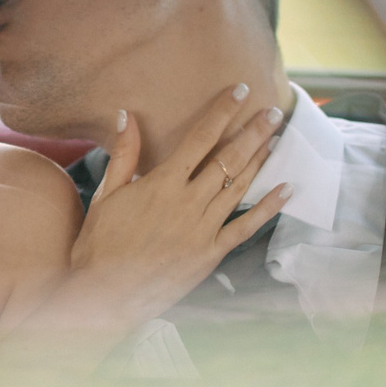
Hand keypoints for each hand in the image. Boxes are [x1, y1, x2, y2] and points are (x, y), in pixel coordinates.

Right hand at [65, 83, 292, 327]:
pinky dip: (267, 207)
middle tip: (273, 111)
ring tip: (276, 139)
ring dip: (260, 160)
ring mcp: (202, 229)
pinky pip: (245, 227)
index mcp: (162, 183)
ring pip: (239, 187)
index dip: (222, 112)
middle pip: (228, 158)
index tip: (240, 91)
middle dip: (253, 132)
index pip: (200, 138)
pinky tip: (285, 189)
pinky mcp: (210, 254)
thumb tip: (128, 115)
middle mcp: (188, 202)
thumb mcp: (106, 195)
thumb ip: (124, 155)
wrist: (105, 295)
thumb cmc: (100, 245)